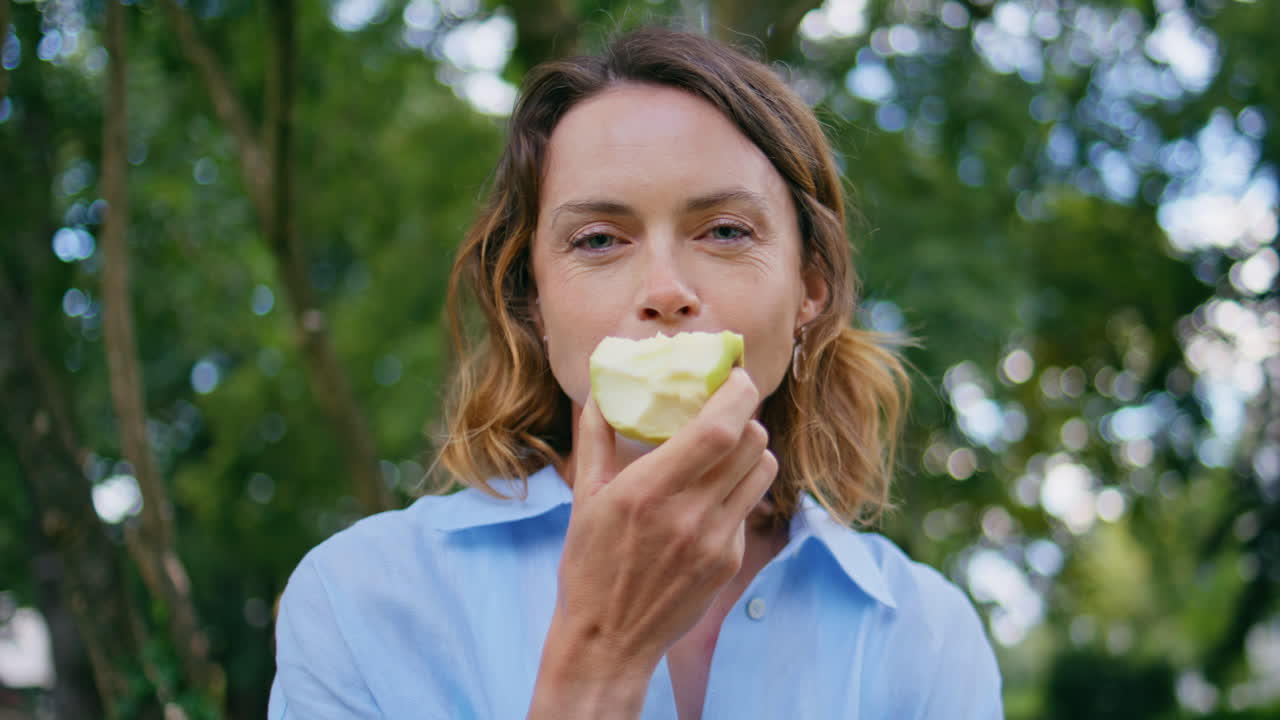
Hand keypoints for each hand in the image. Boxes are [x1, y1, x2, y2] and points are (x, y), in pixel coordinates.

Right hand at [553, 367, 777, 675]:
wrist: (608, 640)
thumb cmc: (588, 565)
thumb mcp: (583, 498)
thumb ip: (595, 439)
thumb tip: (600, 391)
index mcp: (649, 489)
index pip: (719, 428)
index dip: (738, 393)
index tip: (732, 375)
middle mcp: (689, 512)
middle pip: (752, 441)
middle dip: (744, 415)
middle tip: (725, 409)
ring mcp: (715, 540)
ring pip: (762, 470)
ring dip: (750, 449)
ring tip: (725, 449)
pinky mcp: (729, 560)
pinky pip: (749, 506)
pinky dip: (738, 488)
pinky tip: (712, 495)